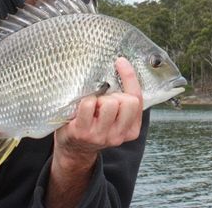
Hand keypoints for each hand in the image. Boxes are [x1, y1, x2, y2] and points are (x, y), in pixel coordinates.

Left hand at [46, 57, 142, 206]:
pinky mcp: (83, 133)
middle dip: (115, 95)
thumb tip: (122, 66)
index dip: (130, 77)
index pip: (137, 99)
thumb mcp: (115, 118)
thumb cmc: (95, 125)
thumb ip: (122, 101)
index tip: (120, 62)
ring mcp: (101, 135)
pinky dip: (85, 101)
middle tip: (104, 100)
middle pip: (128, 102)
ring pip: (110, 103)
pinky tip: (82, 109)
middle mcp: (118, 135)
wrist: (73, 150)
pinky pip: (89, 105)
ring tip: (93, 105)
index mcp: (131, 130)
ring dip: (100, 99)